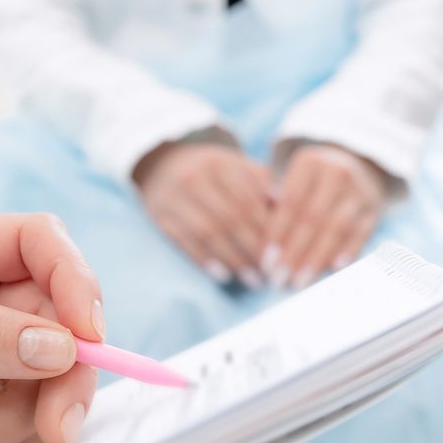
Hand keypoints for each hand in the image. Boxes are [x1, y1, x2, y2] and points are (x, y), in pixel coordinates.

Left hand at [0, 214, 104, 442]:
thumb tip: (59, 344)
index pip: (38, 242)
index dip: (72, 278)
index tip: (86, 333)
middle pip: (69, 317)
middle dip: (68, 375)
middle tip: (56, 425)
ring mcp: (1, 361)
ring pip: (66, 377)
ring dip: (31, 419)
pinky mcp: (6, 413)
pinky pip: (47, 421)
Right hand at [134, 140, 272, 286]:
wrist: (163, 166)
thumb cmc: (211, 172)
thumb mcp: (235, 166)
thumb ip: (260, 181)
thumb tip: (283, 201)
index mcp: (218, 163)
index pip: (248, 199)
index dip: (267, 229)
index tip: (283, 251)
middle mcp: (193, 177)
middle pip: (230, 218)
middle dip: (253, 249)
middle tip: (271, 272)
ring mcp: (173, 197)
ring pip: (208, 232)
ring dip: (233, 259)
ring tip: (253, 280)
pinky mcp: (158, 215)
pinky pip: (183, 241)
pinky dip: (204, 260)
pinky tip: (223, 275)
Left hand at [265, 143, 388, 289]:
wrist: (356, 168)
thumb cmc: (312, 183)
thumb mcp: (293, 181)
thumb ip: (274, 204)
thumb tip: (259, 240)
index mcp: (310, 163)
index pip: (291, 203)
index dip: (277, 234)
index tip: (265, 262)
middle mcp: (337, 172)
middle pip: (312, 218)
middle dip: (294, 253)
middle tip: (278, 279)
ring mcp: (359, 190)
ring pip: (336, 229)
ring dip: (316, 259)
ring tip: (299, 282)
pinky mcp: (375, 208)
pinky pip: (361, 233)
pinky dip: (348, 252)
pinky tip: (333, 269)